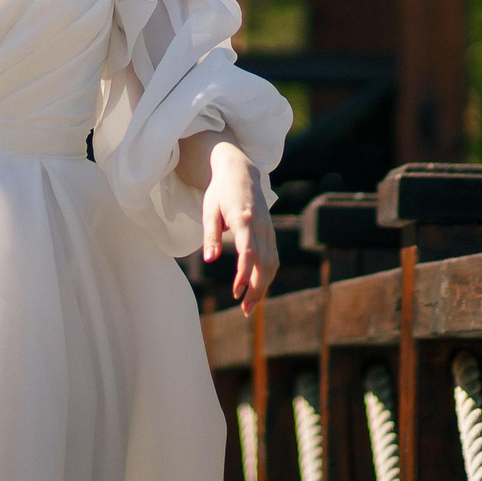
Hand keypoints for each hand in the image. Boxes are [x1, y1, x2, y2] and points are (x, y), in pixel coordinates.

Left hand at [198, 140, 277, 314]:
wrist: (241, 172)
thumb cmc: (220, 192)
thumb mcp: (209, 210)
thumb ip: (210, 235)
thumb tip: (209, 260)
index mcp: (244, 219)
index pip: (249, 252)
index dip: (244, 274)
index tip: (235, 292)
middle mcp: (261, 226)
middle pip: (265, 263)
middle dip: (257, 288)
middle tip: (244, 308)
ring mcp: (268, 229)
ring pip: (273, 263)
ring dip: (263, 286)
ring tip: (249, 304)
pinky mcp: (270, 233)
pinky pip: (273, 258)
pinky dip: (266, 275)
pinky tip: (255, 288)